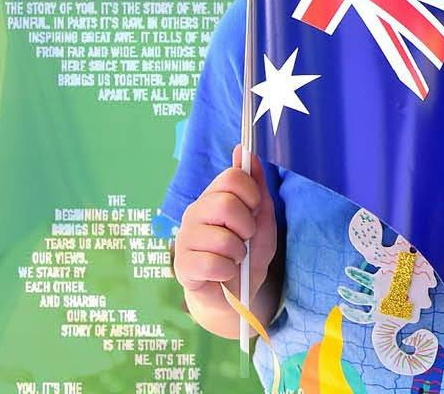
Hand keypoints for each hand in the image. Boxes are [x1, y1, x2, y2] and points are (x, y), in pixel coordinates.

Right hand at [174, 146, 277, 302]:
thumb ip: (256, 186)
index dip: (252, 193)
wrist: (238, 294)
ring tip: (234, 258)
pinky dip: (227, 271)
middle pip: (226, 204)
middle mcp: (195, 212)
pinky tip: (222, 273)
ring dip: (238, 253)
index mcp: (214, 196)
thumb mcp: (261, 219)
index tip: (255, 208)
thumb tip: (244, 149)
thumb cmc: (249, 253)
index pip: (232, 177)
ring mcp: (185, 238)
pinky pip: (212, 264)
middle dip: (246, 225)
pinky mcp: (182, 266)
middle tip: (245, 238)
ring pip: (221, 238)